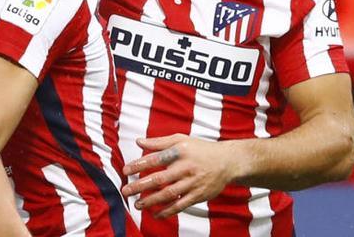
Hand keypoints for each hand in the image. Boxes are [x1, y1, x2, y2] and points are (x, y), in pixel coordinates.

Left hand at [121, 134, 241, 218]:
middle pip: (160, 178)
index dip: (139, 164)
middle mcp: (186, 167)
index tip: (126, 170)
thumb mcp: (182, 139)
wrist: (228, 161)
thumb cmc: (201, 149)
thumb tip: (139, 142)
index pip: (156, 158)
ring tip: (138, 204)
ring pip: (168, 194)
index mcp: (181, 151)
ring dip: (151, 200)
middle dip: (140, 186)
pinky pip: (180, 205)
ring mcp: (193, 182)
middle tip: (126, 191)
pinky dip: (167, 211)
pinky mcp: (199, 195)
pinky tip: (155, 214)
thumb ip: (159, 142)